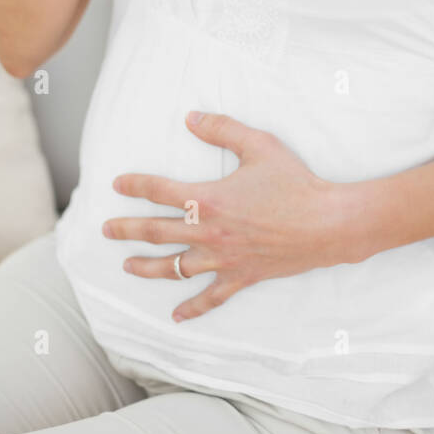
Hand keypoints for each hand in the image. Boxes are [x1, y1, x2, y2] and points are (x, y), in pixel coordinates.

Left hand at [102, 112, 343, 321]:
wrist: (326, 223)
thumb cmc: (295, 182)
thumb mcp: (259, 145)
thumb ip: (222, 130)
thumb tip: (190, 118)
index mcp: (209, 199)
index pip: (160, 191)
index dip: (136, 185)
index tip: (118, 184)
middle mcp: (209, 233)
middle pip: (155, 232)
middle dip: (126, 230)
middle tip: (106, 229)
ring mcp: (223, 259)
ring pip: (174, 267)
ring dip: (146, 266)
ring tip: (127, 265)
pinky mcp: (241, 277)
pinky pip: (210, 298)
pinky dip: (192, 308)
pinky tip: (176, 315)